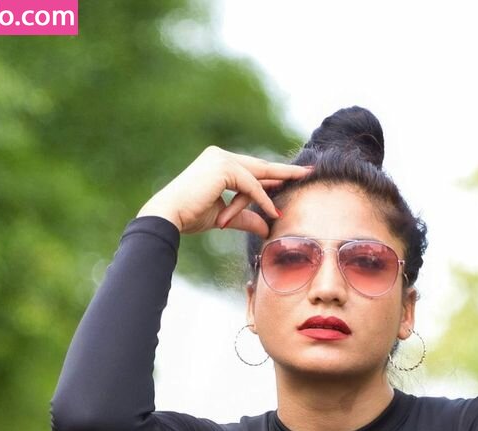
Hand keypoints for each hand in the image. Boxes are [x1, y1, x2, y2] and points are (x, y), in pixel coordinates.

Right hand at [136, 145, 313, 236]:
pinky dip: (262, 199)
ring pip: (257, 174)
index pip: (252, 169)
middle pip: (259, 165)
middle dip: (284, 170)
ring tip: (302, 179)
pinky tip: (273, 212)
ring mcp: (220, 159)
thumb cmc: (191, 216)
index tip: (292, 177)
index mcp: (218, 163)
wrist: (169, 216)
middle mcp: (219, 156)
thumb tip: (267, 227)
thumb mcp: (225, 216)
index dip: (273, 175)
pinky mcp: (222, 169)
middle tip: (308, 170)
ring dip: (278, 182)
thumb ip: (246, 217)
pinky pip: (250, 185)